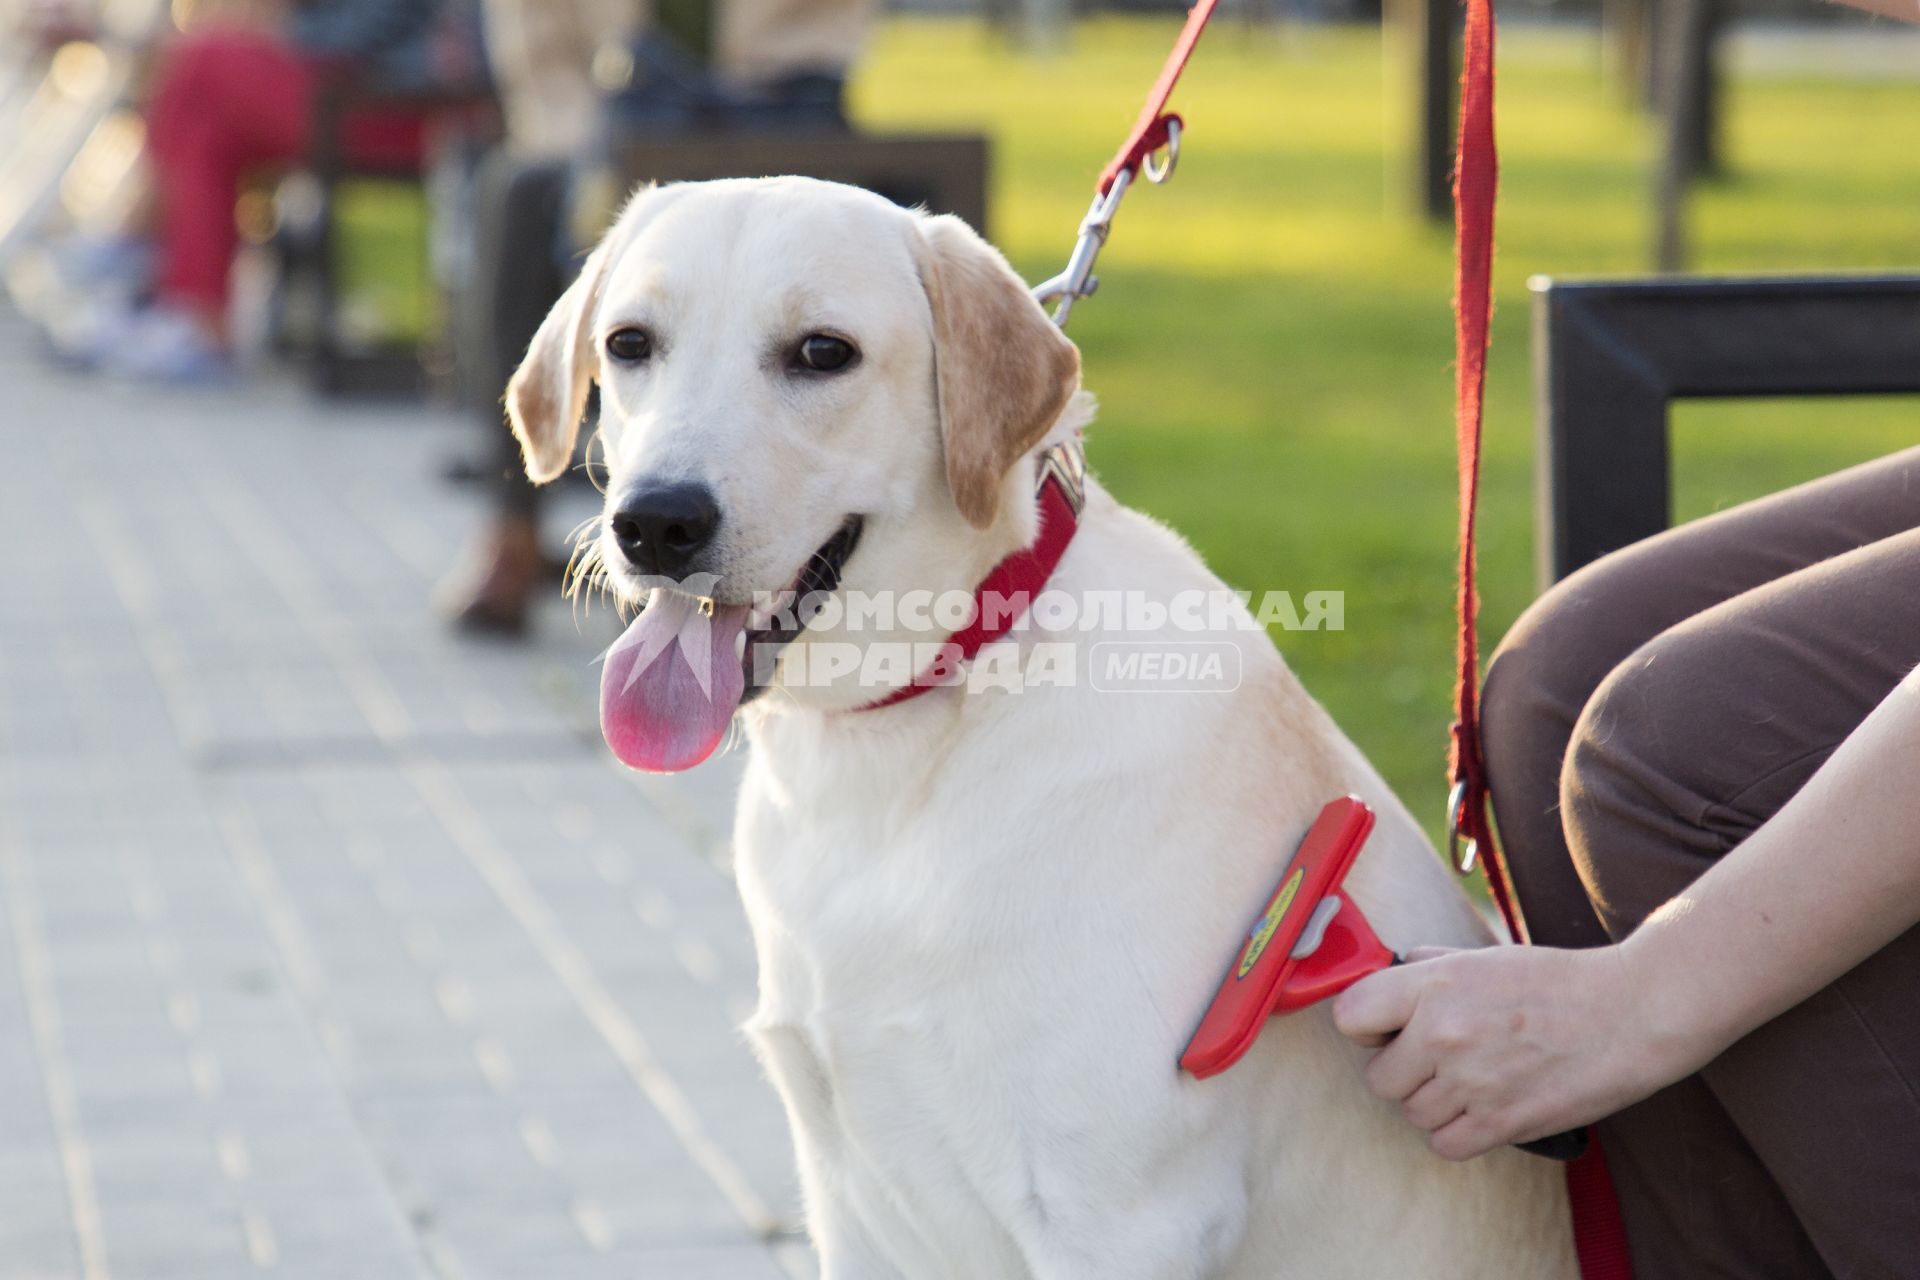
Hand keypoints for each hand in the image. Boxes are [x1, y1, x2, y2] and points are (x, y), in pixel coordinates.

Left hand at [1331, 944, 1707, 1160]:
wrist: (1629, 1013)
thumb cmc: (1558, 982)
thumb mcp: (1484, 957)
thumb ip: (1431, 967)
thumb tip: (1391, 971)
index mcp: (1433, 984)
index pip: (1349, 1017)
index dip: (1365, 1027)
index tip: (1385, 1029)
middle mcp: (1442, 1033)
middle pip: (1378, 1077)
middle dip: (1402, 1069)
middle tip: (1436, 1057)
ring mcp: (1470, 1082)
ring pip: (1412, 1113)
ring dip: (1433, 1102)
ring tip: (1471, 1079)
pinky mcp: (1501, 1122)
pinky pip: (1444, 1143)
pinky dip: (1457, 1133)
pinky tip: (1481, 1108)